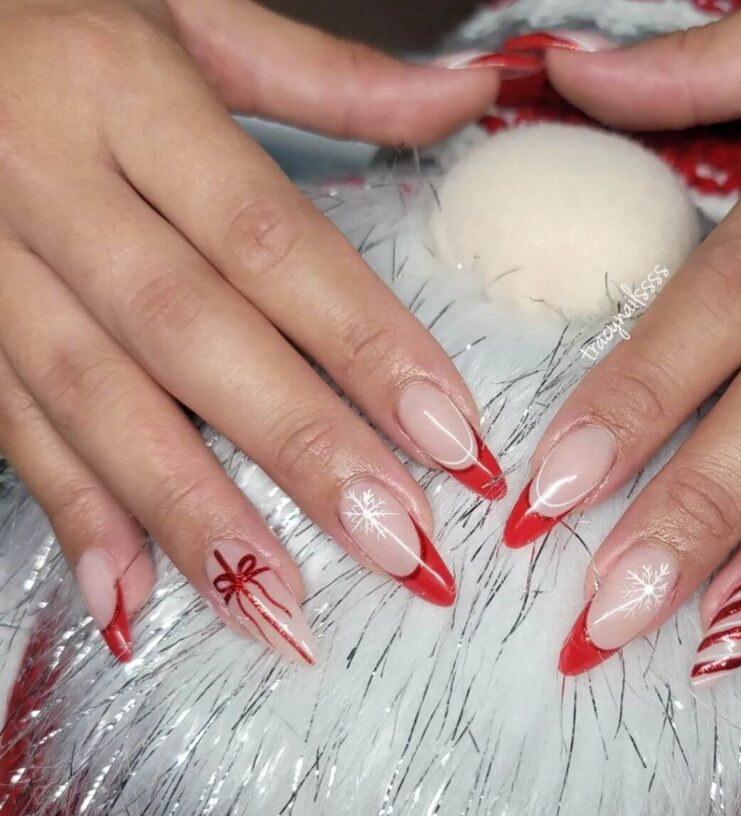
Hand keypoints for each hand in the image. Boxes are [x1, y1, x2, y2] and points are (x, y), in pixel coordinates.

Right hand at [0, 0, 500, 663]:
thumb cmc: (54, 9)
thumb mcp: (188, 12)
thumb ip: (327, 75)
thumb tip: (469, 94)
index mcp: (123, 91)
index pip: (270, 239)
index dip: (363, 343)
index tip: (451, 435)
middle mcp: (47, 181)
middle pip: (192, 337)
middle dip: (299, 451)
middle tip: (394, 544)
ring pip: (98, 402)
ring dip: (194, 516)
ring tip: (283, 606)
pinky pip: (12, 429)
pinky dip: (76, 516)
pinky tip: (132, 598)